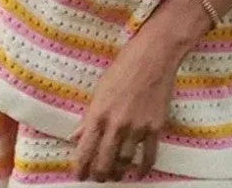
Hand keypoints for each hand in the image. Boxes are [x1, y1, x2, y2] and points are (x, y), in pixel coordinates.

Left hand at [68, 26, 179, 180]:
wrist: (154, 55)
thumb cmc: (124, 65)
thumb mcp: (100, 88)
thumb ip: (88, 115)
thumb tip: (75, 135)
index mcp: (98, 113)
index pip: (85, 150)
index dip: (80, 168)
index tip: (79, 176)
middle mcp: (116, 124)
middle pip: (104, 162)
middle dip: (99, 175)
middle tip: (98, 177)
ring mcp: (137, 127)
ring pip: (125, 162)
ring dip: (119, 173)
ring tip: (116, 175)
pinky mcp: (155, 127)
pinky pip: (149, 156)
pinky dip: (144, 168)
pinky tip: (140, 172)